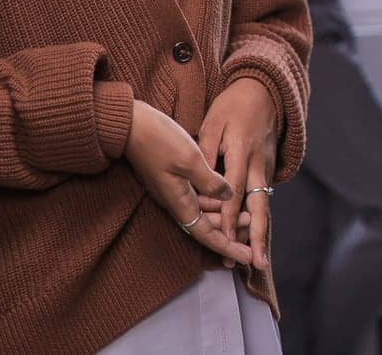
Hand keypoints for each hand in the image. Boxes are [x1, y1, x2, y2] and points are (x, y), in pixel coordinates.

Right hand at [125, 100, 251, 265]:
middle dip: (230, 232)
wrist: (129, 125)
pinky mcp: (174, 178)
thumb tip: (228, 196)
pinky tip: (228, 195)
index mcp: (180, 202)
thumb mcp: (190, 159)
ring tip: (248, 215)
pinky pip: (199, 197)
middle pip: (206, 226)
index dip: (227, 246)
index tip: (247, 257)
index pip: (206, 234)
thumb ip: (210, 181)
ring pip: (204, 211)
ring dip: (225, 215)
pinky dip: (215, 200)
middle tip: (253, 233)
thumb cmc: (158, 141)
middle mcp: (177, 201)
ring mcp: (175, 190)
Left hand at [198, 79, 278, 270]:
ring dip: (259, 231)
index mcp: (242, 150)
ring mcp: (267, 165)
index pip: (233, 190)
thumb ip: (207, 156)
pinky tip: (253, 235)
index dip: (227, 216)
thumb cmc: (232, 105)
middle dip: (257, 236)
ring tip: (257, 257)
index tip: (223, 239)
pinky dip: (259, 217)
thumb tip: (206, 186)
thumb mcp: (212, 124)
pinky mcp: (269, 166)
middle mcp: (259, 162)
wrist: (264, 88)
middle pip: (259, 205)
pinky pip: (263, 195)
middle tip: (257, 262)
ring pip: (263, 203)